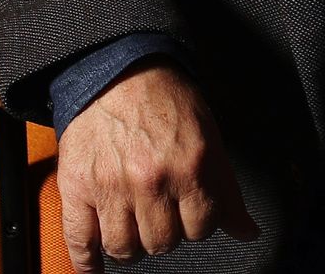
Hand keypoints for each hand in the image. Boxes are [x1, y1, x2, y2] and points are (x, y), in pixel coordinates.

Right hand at [57, 59, 255, 272]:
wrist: (117, 70)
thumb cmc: (165, 101)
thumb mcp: (208, 137)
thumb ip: (227, 189)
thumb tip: (247, 231)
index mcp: (190, 166)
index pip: (201, 228)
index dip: (197, 222)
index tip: (189, 212)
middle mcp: (151, 180)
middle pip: (163, 243)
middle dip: (165, 232)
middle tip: (160, 213)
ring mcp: (111, 186)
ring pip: (125, 248)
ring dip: (132, 245)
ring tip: (133, 227)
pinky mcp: (77, 186)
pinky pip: (80, 241)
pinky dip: (87, 262)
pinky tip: (95, 267)